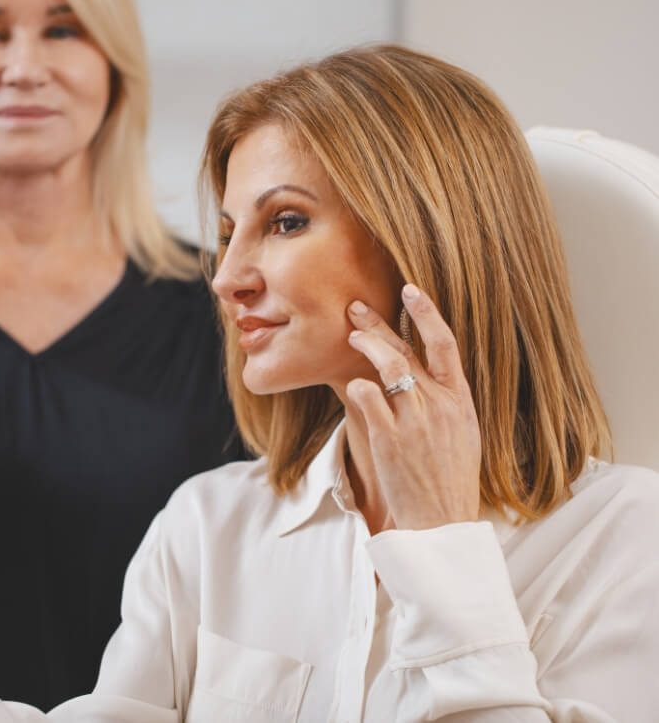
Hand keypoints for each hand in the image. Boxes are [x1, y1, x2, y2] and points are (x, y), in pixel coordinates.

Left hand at [346, 284, 481, 529]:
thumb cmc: (449, 477)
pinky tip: (352, 385)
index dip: (427, 313)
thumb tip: (421, 372)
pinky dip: (357, 386)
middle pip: (407, 348)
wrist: (441, 520)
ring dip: (366, 345)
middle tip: (355, 308)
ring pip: (387, 365)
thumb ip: (443, 400)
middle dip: (378, 323)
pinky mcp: (389, 437)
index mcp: (460, 399)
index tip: (409, 290)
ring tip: (350, 338)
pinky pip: (366, 396)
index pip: (445, 343)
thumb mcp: (462, 433)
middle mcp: (439, 404)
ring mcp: (415, 419)